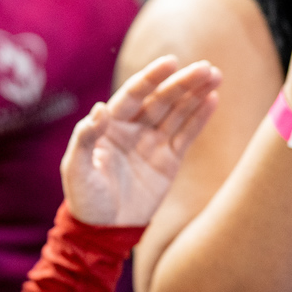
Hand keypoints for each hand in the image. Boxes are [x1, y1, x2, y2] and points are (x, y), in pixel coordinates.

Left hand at [61, 56, 220, 225]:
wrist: (103, 229)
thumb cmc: (84, 198)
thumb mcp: (76, 169)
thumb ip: (85, 138)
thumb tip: (99, 108)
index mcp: (109, 124)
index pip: (133, 95)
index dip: (151, 78)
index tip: (170, 62)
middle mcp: (132, 128)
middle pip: (161, 99)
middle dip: (182, 83)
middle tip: (205, 68)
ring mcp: (152, 142)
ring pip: (177, 112)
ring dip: (196, 94)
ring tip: (215, 75)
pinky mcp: (168, 160)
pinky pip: (186, 134)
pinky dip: (199, 117)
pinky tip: (213, 99)